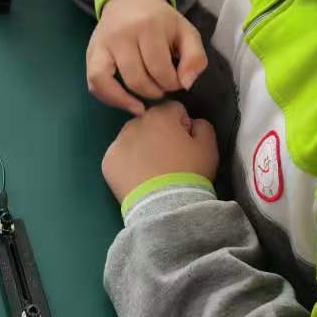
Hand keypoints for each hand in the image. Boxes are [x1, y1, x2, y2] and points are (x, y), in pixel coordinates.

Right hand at [87, 0, 206, 115]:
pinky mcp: (91, 51)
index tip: (177, 80)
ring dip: (131, 98)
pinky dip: (108, 97)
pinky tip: (125, 102)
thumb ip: (196, 58)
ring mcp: (101, 43)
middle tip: (162, 86)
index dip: (173, 83)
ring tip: (144, 99)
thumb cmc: (162, 20)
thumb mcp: (187, 32)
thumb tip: (186, 84)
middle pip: (137, 80)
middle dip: (155, 91)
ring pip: (109, 82)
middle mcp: (120, 34)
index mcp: (148, 26)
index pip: (160, 70)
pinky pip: (93, 81)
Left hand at [102, 100, 217, 204]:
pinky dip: (128, 164)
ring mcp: (118, 142)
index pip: (174, 109)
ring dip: (143, 147)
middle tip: (170, 159)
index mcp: (159, 116)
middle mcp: (134, 123)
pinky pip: (121, 156)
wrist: (165, 206)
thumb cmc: (190, 174)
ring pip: (134, 138)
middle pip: (151, 122)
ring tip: (154, 170)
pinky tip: (140, 178)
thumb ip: (202, 125)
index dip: (183, 125)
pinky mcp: (108, 161)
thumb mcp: (209, 147)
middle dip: (160, 134)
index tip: (186, 144)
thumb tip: (191, 122)